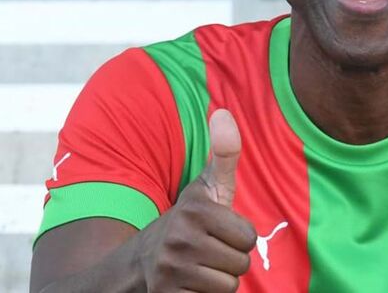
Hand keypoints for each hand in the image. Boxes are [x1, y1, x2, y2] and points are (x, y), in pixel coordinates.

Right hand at [137, 109, 256, 291]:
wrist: (138, 263)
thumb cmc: (185, 222)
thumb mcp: (204, 188)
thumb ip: (223, 154)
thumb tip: (224, 112)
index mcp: (194, 210)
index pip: (248, 237)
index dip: (238, 237)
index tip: (216, 232)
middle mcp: (179, 239)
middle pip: (241, 264)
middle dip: (229, 261)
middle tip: (206, 252)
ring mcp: (170, 270)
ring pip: (229, 287)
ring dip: (218, 282)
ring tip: (199, 268)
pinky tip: (189, 286)